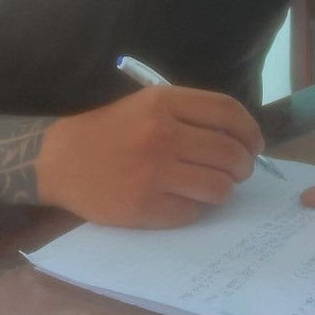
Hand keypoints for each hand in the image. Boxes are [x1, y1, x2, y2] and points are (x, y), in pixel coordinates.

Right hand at [36, 85, 264, 227]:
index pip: (228, 112)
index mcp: (164, 102)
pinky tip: (180, 199)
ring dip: (222, 190)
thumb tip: (239, 138)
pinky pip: (193, 211)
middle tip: (238, 172)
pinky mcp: (145, 205)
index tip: (255, 145)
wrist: (59, 159)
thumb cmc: (110, 130)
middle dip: (243, 166)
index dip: (250, 131)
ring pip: (219, 187)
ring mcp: (153, 172)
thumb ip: (189, 115)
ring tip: (210, 186)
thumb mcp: (147, 105)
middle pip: (230, 154)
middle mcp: (162, 134)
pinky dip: (194, 207)